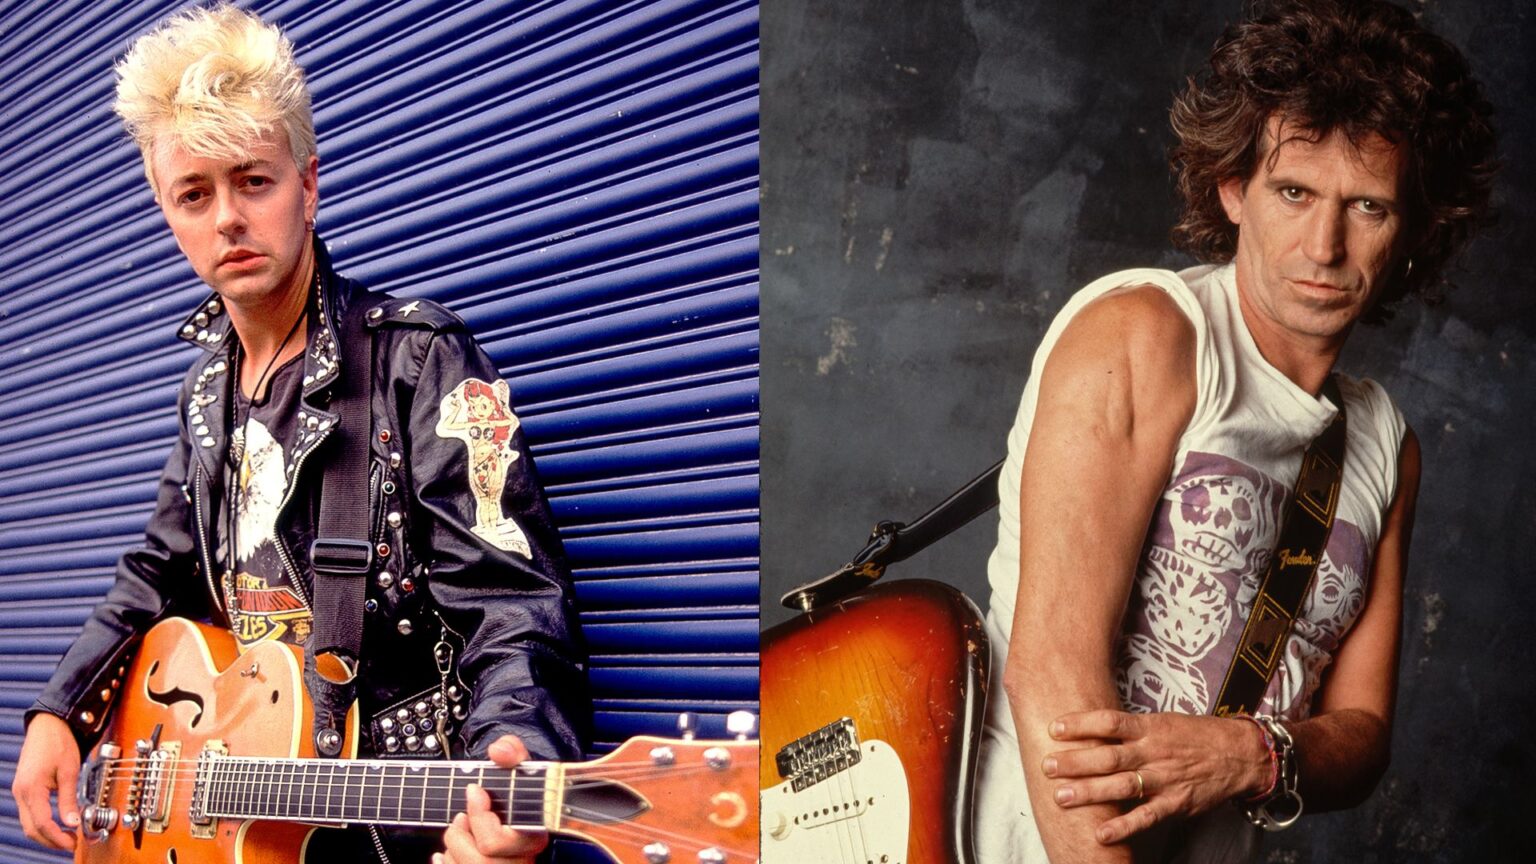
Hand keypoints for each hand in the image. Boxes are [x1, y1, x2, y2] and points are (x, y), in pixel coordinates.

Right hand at [11, 713, 81, 850]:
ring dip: (46, 834)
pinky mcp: (24, 788)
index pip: (42, 823)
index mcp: (31, 789)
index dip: (57, 837)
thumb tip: (73, 823)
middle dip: (50, 840)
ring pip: (29, 823)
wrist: (48, 724)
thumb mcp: (69, 770)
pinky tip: (58, 824)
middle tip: (72, 844)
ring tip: (68, 837)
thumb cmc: (59, 743)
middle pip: (31, 828)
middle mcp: (21, 792)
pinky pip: (29, 813)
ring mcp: (20, 791)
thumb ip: (69, 799)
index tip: (73, 843)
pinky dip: (42, 823)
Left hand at [437, 735, 548, 863]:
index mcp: (532, 838)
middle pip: (477, 859)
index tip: (474, 791)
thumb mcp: (520, 769)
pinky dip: (444, 863)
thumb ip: (513, 752)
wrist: (525, 818)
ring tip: (460, 832)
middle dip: (460, 835)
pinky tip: (445, 853)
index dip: (478, 816)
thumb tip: (498, 750)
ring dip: (453, 849)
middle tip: (461, 817)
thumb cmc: (521, 796)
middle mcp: (520, 861)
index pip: (495, 842)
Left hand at [1043, 709, 1270, 843]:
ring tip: (1061, 797)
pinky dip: (1124, 826)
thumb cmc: (1196, 736)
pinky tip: (1101, 834)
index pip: (1109, 721)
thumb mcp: (1163, 721)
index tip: (1053, 728)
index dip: (1080, 723)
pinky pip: (1146, 816)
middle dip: (1075, 762)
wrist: (1240, 754)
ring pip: (1121, 785)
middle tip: (1047, 766)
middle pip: (1108, 755)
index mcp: (1149, 727)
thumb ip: (1131, 728)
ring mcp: (1164, 778)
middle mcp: (1153, 751)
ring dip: (1089, 793)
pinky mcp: (1176, 802)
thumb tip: (1093, 729)